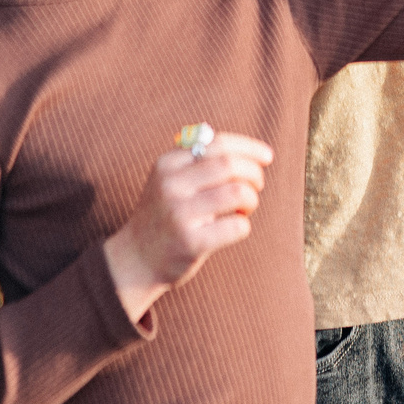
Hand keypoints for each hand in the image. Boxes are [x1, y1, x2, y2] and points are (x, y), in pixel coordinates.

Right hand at [103, 131, 275, 323]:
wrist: (137, 260)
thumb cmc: (166, 215)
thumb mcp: (170, 180)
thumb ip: (199, 161)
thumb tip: (249, 150)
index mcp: (167, 164)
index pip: (217, 143)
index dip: (248, 148)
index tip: (267, 156)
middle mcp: (171, 185)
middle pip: (230, 165)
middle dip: (253, 173)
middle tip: (257, 185)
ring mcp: (179, 214)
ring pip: (237, 192)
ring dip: (251, 199)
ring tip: (244, 208)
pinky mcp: (191, 243)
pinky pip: (237, 226)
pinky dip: (244, 225)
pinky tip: (235, 227)